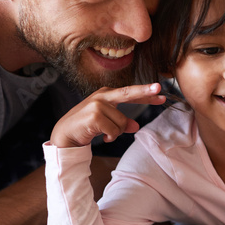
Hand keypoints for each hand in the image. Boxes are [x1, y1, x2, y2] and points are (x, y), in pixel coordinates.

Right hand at [50, 83, 164, 147]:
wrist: (65, 135)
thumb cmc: (86, 126)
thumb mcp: (107, 123)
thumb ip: (122, 122)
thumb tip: (136, 126)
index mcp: (106, 95)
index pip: (130, 93)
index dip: (145, 93)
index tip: (159, 91)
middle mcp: (102, 96)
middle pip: (128, 93)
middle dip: (144, 91)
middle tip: (158, 88)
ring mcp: (97, 104)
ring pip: (122, 122)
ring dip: (116, 132)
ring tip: (104, 133)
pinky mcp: (95, 116)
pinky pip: (114, 130)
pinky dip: (110, 137)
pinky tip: (101, 136)